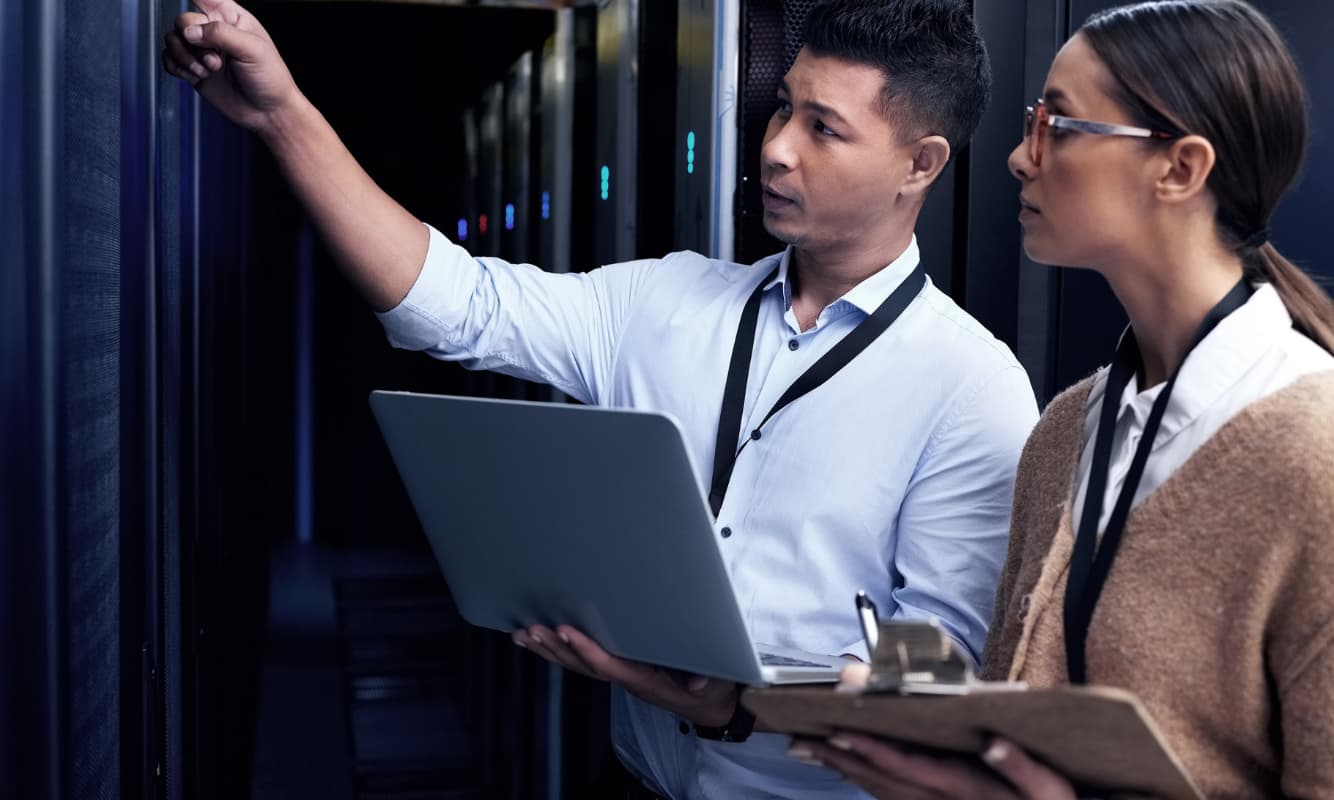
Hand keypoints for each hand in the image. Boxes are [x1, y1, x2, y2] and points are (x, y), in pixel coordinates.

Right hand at [161, 0, 300, 133]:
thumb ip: (221, 34)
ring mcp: (203, 51)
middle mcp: (215, 30)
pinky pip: (170, 59)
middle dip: (193, 41)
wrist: (268, 112)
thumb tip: (191, 31)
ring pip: (173, 40)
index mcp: (232, 17)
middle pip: (183, 21)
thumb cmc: (270, 78)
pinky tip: (196, 75)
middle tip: (215, 60)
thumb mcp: (252, 49)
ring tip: (209, 70)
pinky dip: (177, 67)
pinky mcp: (195, 69)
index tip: (190, 5)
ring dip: (186, 57)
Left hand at [513, 624, 737, 726]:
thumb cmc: (707, 688)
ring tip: (522, 634)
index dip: (585, 649)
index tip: (565, 630)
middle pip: (582, 666)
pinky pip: (581, 662)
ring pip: (576, 665)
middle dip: (556, 648)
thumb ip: (705, 679)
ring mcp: (618, 675)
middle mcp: (624, 679)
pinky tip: (539, 639)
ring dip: (548, 650)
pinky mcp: (617, 669)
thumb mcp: (713, 682)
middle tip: (530, 629)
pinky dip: (558, 651)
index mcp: (643, 680)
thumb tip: (698, 682)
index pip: (607, 665)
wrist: (707, 704)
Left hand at [788, 734, 1075, 799]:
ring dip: (843, 769)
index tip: (839, 730)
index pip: (909, 766)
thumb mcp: (1052, 792)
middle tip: (801, 739)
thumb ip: (1023, 769)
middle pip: (881, 779)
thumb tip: (993, 745)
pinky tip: (845, 767)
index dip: (871, 749)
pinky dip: (863, 781)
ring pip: (878, 792)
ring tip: (809, 747)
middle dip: (840, 758)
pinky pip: (889, 798)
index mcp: (966, 790)